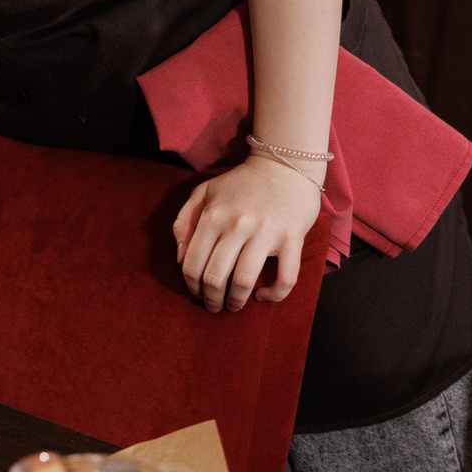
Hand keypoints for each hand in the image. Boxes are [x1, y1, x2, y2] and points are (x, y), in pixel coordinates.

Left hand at [171, 155, 321, 311]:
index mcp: (212, 216)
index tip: (196, 293)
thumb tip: (180, 257)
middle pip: (215, 277)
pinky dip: (274, 295)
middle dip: (211, 299)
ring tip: (234, 306)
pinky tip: (263, 296)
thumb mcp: (204, 193)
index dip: (191, 286)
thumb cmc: (240, 183)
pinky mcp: (292, 238)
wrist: (284, 165)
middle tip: (214, 306)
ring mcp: (265, 233)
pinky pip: (285, 278)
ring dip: (236, 301)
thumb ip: (184, 222)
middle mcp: (236, 226)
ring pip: (243, 281)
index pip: (192, 264)